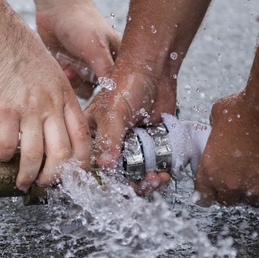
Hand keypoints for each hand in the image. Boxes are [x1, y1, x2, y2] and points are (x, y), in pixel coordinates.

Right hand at [0, 23, 90, 190]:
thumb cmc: (21, 51)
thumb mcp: (52, 73)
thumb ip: (58, 98)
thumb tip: (56, 123)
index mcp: (65, 97)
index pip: (83, 137)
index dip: (81, 161)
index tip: (74, 173)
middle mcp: (51, 105)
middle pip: (62, 153)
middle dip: (55, 176)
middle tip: (46, 183)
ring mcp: (29, 108)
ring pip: (35, 155)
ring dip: (29, 174)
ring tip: (22, 181)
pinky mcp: (5, 109)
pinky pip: (8, 143)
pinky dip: (6, 156)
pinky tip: (3, 157)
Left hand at [32, 0, 119, 97]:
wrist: (55, 8)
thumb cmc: (81, 23)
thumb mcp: (96, 49)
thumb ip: (106, 71)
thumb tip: (115, 94)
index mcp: (120, 58)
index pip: (123, 84)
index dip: (114, 91)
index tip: (101, 89)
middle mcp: (106, 65)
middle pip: (104, 91)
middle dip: (91, 84)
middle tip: (82, 73)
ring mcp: (89, 68)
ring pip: (87, 90)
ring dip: (77, 82)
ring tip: (71, 67)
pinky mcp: (73, 69)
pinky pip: (72, 85)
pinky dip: (67, 78)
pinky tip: (64, 65)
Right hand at [85, 53, 177, 193]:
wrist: (155, 69)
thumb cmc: (126, 82)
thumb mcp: (113, 113)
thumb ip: (108, 140)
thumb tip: (105, 166)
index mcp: (92, 136)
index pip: (93, 167)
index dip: (105, 181)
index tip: (118, 188)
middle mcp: (111, 144)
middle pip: (117, 176)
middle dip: (132, 184)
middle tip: (143, 183)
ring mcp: (132, 145)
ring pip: (138, 174)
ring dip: (148, 181)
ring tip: (157, 178)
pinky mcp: (152, 144)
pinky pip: (155, 166)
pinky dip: (161, 172)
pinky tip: (166, 172)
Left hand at [193, 91, 258, 206]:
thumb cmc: (247, 108)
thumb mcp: (218, 115)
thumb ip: (214, 130)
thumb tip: (217, 130)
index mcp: (211, 170)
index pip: (204, 197)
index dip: (211, 193)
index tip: (216, 190)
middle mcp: (231, 184)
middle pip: (230, 201)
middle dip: (235, 190)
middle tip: (244, 174)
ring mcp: (258, 189)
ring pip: (256, 201)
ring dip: (258, 190)